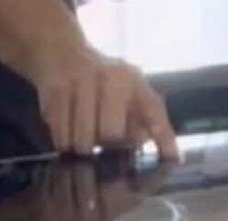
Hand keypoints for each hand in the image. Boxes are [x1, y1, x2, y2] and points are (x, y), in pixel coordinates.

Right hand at [29, 38, 178, 160]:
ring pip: (82, 142)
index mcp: (132, 79)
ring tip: (81, 132)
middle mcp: (109, 77)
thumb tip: (172, 157)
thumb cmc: (103, 85)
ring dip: (80, 147)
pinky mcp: (55, 92)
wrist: (61, 54)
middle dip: (104, 145)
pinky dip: (63, 141)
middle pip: (109, 135)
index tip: (172, 160)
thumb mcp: (131, 96)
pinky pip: (60, 138)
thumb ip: (151, 124)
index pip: (152, 110)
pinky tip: (66, 127)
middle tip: (100, 138)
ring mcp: (80, 82)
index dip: (163, 137)